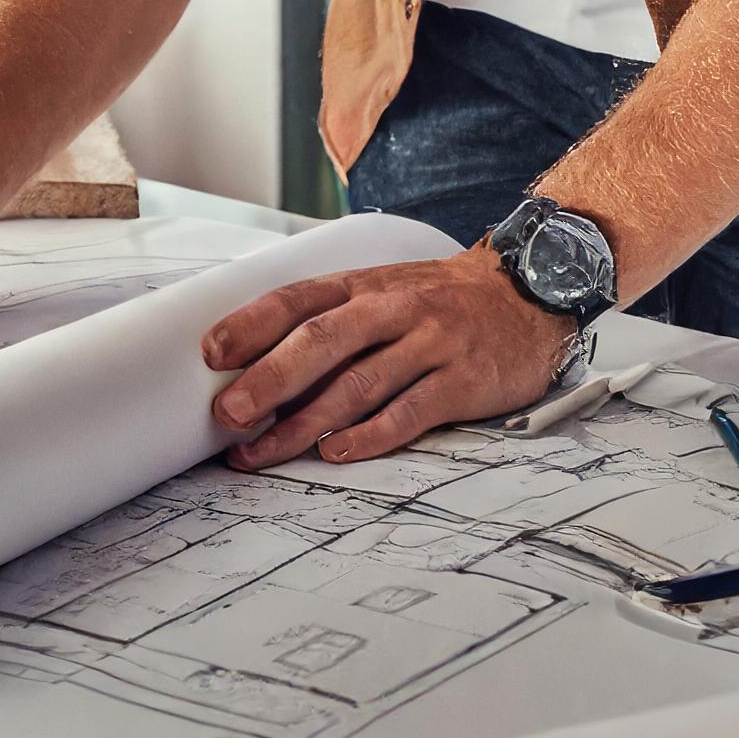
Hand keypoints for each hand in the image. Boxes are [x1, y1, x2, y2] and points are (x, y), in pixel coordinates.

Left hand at [200, 245, 574, 466]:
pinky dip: (370, 434)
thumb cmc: (439, 301)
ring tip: (261, 451)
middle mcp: (393, 308)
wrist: (527, 294)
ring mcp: (430, 342)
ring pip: (358, 382)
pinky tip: (336, 452)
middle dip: (268, 378)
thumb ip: (333, 324)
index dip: (252, 324)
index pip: (298, 299)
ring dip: (304, 422)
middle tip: (226, 413)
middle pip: (321, 340)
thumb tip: (260, 367)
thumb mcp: (383, 292)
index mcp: (364, 285)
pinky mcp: (462, 380)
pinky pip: (410, 410)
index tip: (211, 353)